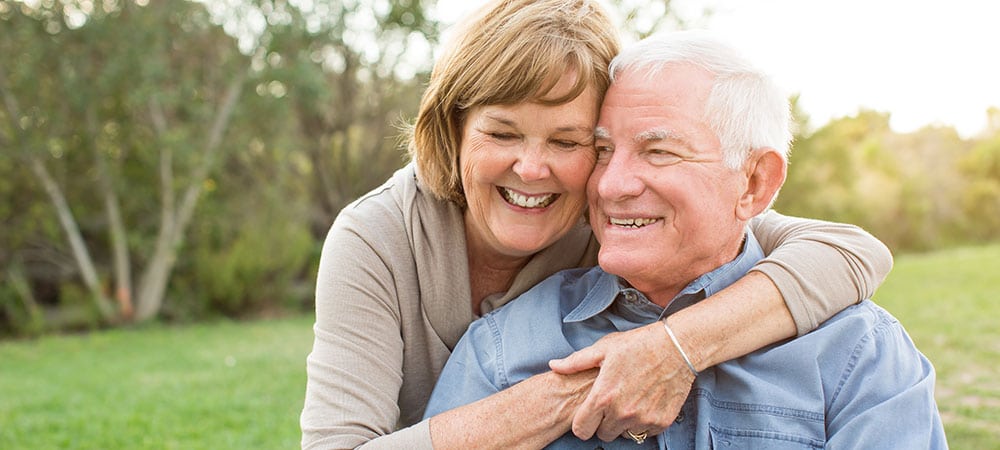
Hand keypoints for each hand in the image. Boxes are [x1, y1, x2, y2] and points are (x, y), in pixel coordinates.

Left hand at [548, 322, 695, 441]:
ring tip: (629, 400)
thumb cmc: (639, 345)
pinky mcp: (661, 421)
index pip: (581, 429)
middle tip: (612, 402)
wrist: (677, 347)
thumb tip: (554, 365)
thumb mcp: (604, 349)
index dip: (582, 423)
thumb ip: (576, 362)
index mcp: (603, 396)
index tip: (589, 414)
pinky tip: (645, 402)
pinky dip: (643, 422)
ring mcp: (642, 419)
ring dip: (624, 423)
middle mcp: (621, 413)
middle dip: (604, 422)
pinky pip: (645, 432)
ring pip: (624, 434)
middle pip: (603, 435)